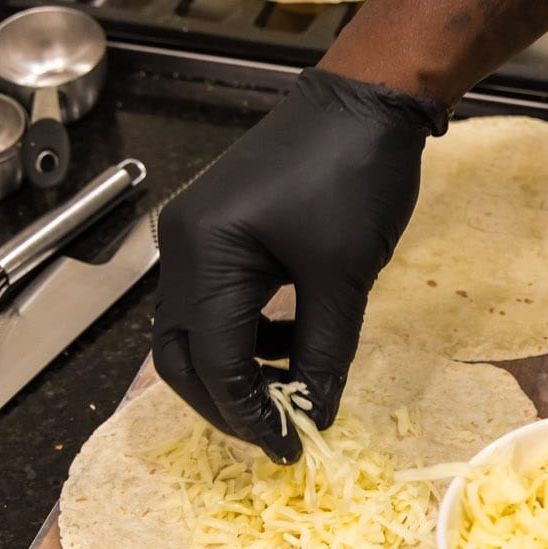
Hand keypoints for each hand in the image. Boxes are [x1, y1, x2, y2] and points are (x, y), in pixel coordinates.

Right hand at [153, 69, 447, 461]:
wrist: (366, 100)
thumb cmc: (355, 176)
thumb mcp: (343, 276)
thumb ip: (324, 351)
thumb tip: (317, 412)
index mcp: (204, 255)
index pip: (212, 364)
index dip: (250, 416)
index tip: (290, 448)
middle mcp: (183, 247)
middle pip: (182, 354)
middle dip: (226, 401)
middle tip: (278, 431)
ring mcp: (196, 234)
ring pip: (197, 330)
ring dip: (237, 368)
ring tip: (293, 387)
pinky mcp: (218, 229)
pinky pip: (218, 300)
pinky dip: (248, 333)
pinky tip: (291, 339)